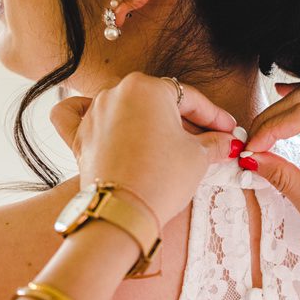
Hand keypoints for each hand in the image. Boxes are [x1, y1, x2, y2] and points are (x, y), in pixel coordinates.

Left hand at [62, 74, 238, 221]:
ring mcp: (93, 113)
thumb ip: (214, 142)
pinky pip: (71, 114)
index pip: (189, 98)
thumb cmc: (160, 179)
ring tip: (165, 140)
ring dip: (144, 119)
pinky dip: (81, 112)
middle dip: (182, 120)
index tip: (227, 130)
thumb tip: (225, 141)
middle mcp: (115, 92)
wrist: (123, 213)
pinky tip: (96, 117)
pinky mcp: (77, 137)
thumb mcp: (197, 156)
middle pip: (157, 101)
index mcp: (147, 87)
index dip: (213, 116)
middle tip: (205, 140)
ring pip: (122, 106)